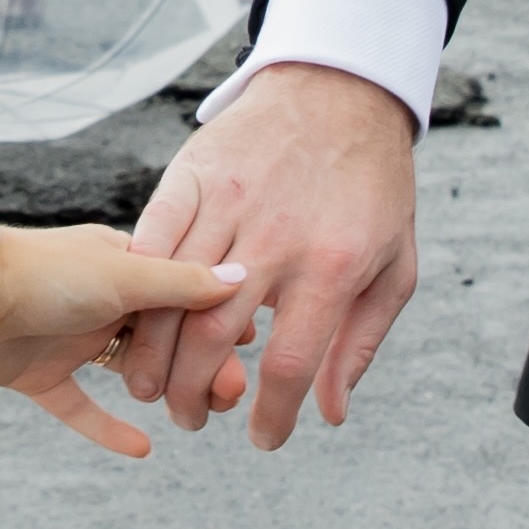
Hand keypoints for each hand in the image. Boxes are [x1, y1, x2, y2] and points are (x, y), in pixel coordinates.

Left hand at [0, 223, 249, 461]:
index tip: (251, 349)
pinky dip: (107, 428)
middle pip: (164, 337)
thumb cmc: (44, 272)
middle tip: (231, 396)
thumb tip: (242, 276)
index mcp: (125, 264)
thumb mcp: (126, 275)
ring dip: (163, 391)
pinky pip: (80, 406)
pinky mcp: (39, 373)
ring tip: (201, 417)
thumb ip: (182, 283)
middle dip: (200, 364)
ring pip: (128, 371)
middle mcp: (101, 299)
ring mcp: (70, 337)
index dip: (216, 323)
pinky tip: (143, 450)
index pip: (184, 295)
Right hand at [137, 65, 420, 445]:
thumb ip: (360, 343)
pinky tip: (133, 320)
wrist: (341, 89)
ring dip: (153, 355)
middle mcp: (276, 237)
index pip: (289, 363)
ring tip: (151, 388)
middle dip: (193, 396)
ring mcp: (230, 202)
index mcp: (333, 266)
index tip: (263, 439)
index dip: (271, 415)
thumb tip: (330, 414)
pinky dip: (137, 286)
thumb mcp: (394, 266)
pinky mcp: (192, 174)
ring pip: (172, 296)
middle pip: (214, 339)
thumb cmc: (374, 185)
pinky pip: (152, 238)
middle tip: (191, 420)